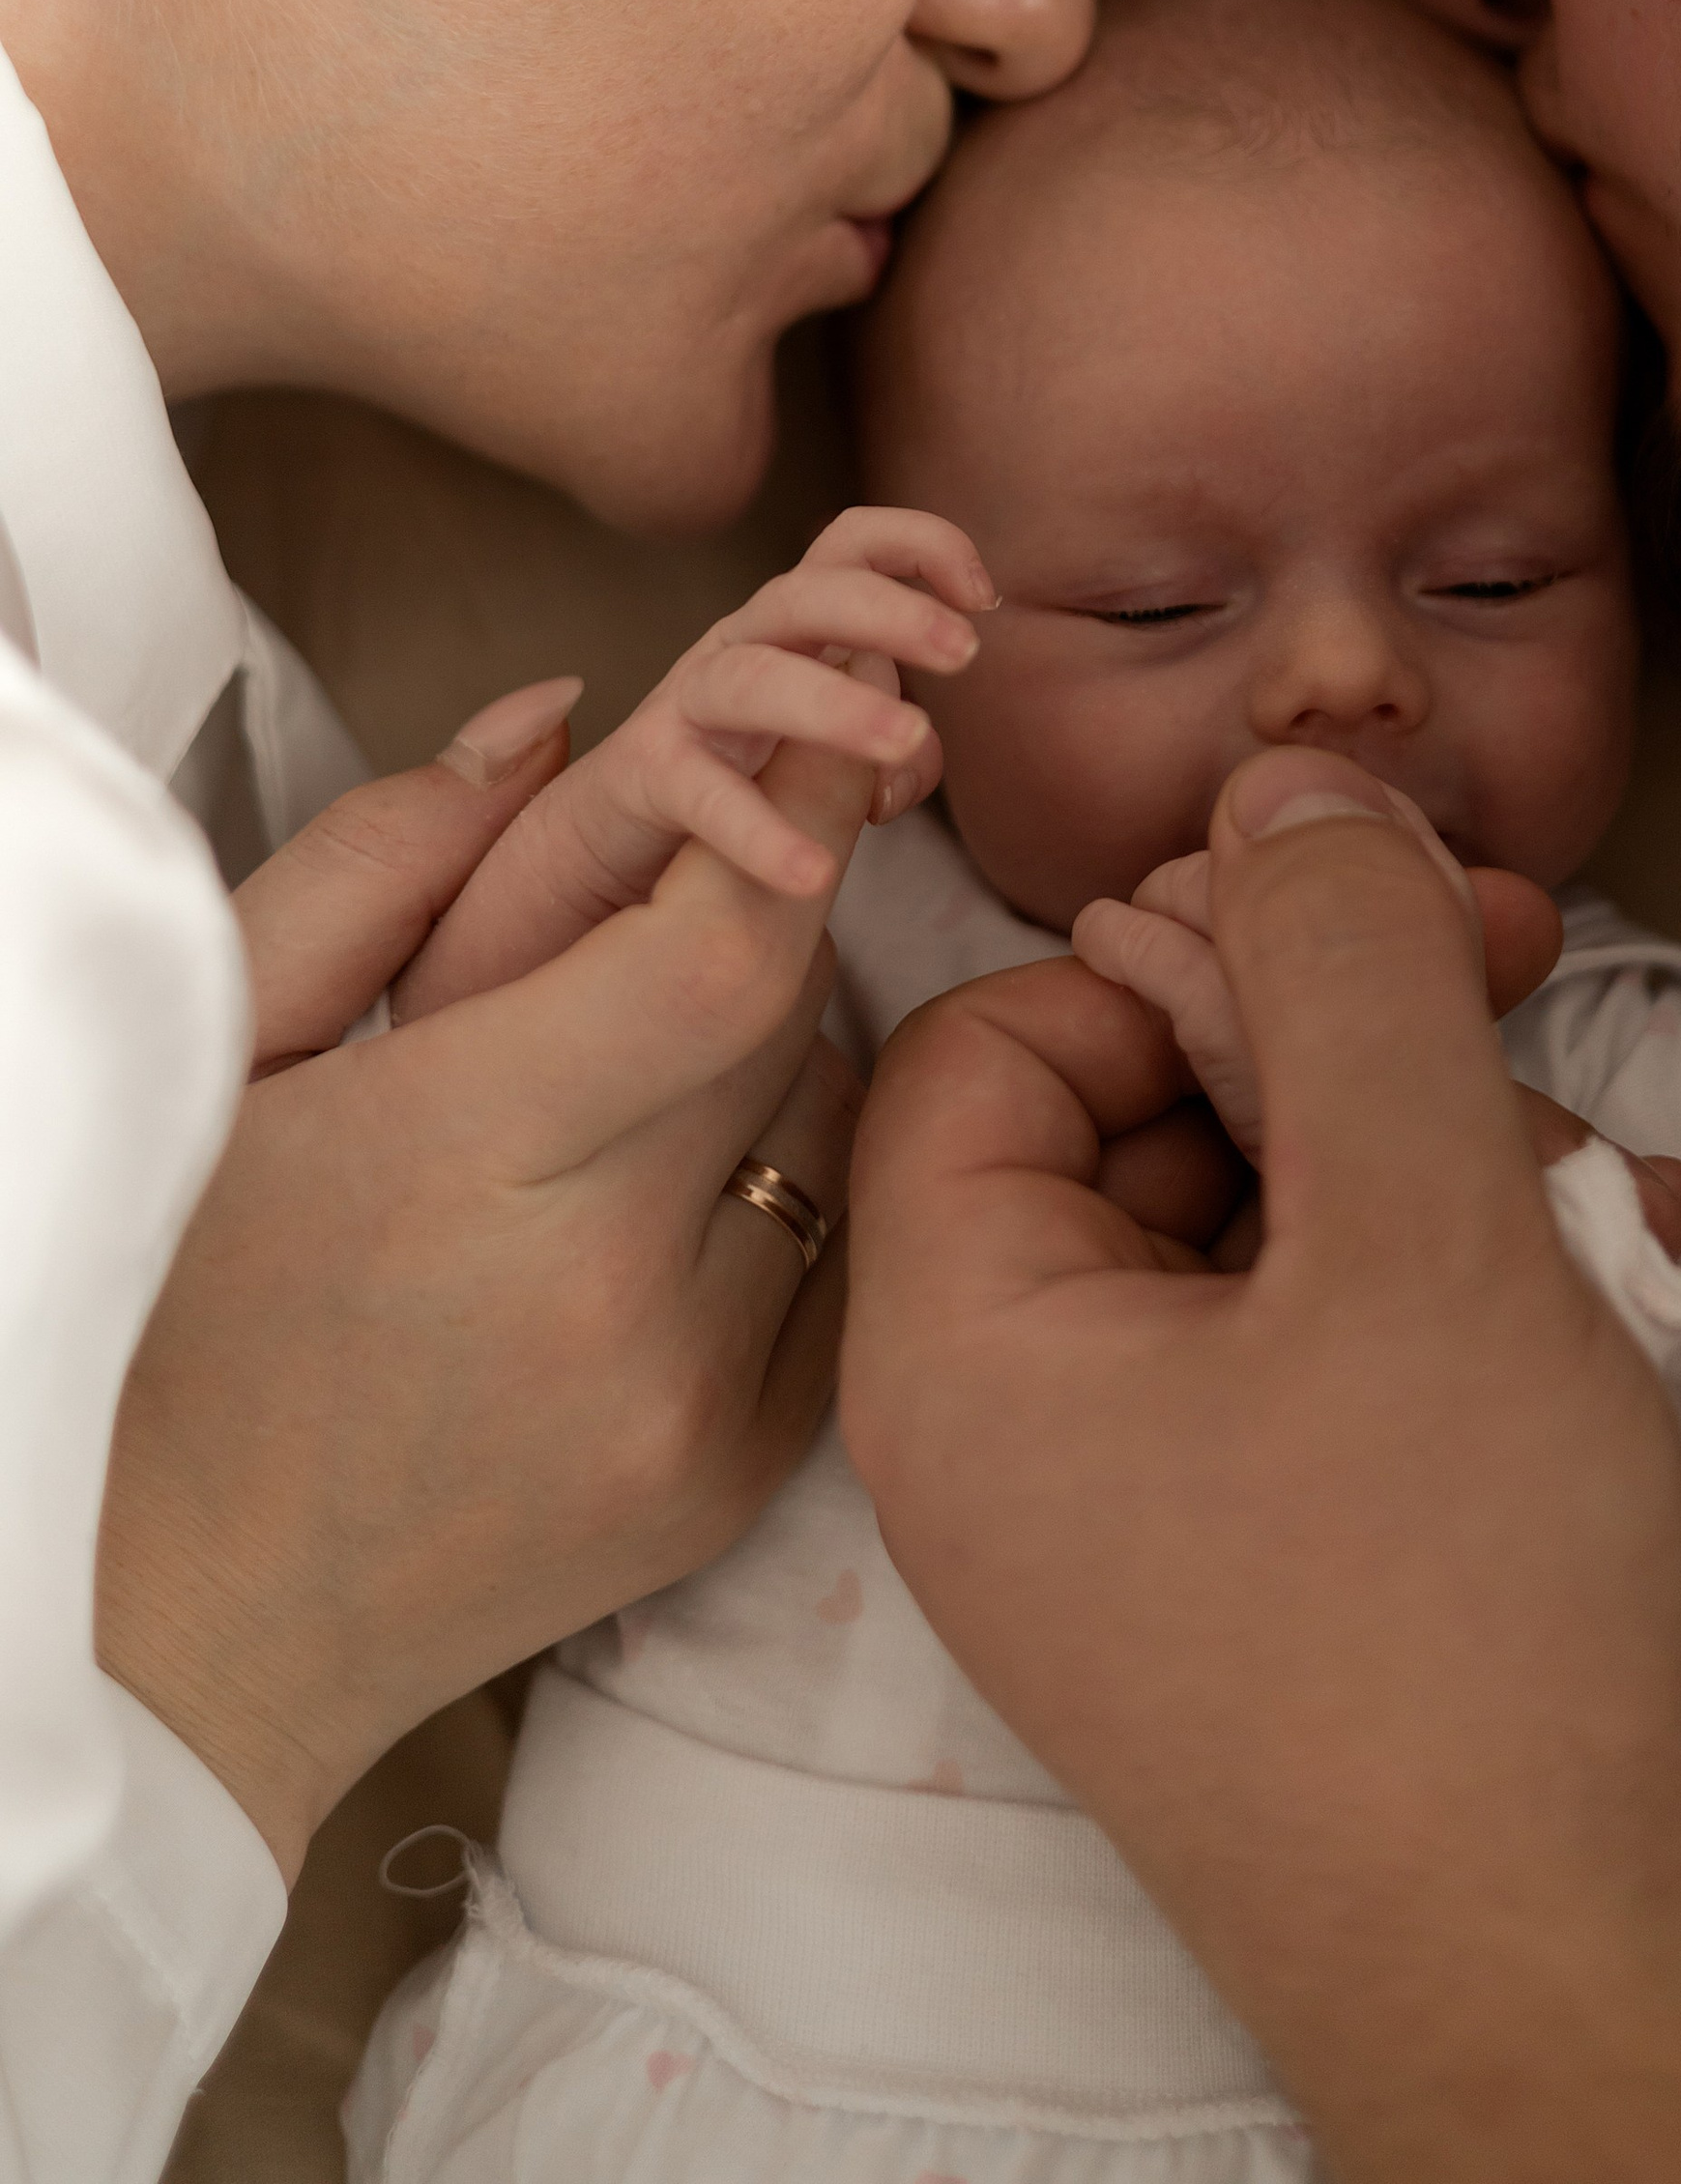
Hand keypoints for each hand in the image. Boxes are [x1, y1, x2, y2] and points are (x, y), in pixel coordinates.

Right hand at [97, 714, 867, 1881]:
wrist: (184, 1628)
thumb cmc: (177, 1311)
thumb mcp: (225, 1052)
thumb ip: (384, 862)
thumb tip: (556, 717)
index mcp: (466, 1156)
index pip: (720, 953)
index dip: (785, 822)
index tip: (800, 740)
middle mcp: (612, 1290)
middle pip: (793, 1017)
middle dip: (763, 916)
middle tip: (684, 894)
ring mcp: (694, 1400)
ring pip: (830, 1127)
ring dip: (775, 1056)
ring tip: (636, 1065)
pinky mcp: (741, 1478)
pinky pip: (838, 1259)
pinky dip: (785, 1190)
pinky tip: (669, 1190)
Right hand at [395, 507, 993, 1015]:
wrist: (567, 902)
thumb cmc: (712, 825)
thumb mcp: (806, 789)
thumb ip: (863, 758)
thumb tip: (913, 748)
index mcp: (780, 649)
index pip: (845, 554)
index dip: (919, 551)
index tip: (987, 597)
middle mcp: (727, 667)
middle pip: (803, 591)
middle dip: (889, 601)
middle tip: (967, 646)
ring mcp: (674, 723)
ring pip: (750, 675)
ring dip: (834, 697)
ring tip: (906, 738)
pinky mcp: (628, 791)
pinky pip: (694, 792)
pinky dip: (754, 827)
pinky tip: (811, 872)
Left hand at [845, 744, 1680, 2183]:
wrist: (1561, 1986)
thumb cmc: (1458, 1623)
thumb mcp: (1419, 1224)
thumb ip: (1347, 966)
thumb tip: (1289, 775)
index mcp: (964, 1344)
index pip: (997, 1026)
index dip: (1173, 949)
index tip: (1347, 951)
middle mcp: (1010, 1427)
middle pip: (1141, 1110)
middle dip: (1349, 1033)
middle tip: (1525, 978)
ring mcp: (1128, 1511)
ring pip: (1255, 1221)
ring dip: (1435, 1151)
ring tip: (1605, 1188)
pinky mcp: (1243, 1565)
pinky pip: (1306, 1342)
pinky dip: (1443, 1280)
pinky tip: (1599, 1271)